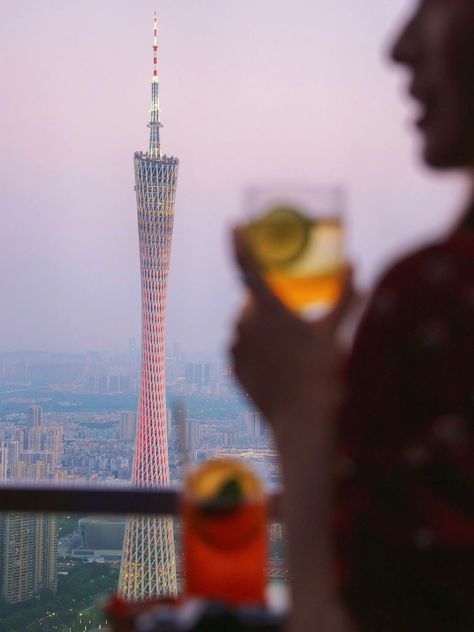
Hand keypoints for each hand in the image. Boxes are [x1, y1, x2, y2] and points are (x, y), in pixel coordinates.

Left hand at [230, 227, 352, 437]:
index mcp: (268, 309)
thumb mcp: (333, 331)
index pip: (247, 266)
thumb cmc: (321, 373)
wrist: (302, 420)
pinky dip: (253, 348)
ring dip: (260, 327)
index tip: (234, 225)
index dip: (238, 242)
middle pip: (252, 301)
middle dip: (268, 303)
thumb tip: (354, 265)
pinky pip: (240, 348)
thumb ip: (343, 296)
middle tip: (292, 320)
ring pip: (245, 325)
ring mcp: (235, 348)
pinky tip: (274, 363)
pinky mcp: (233, 368)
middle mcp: (245, 324)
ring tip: (287, 348)